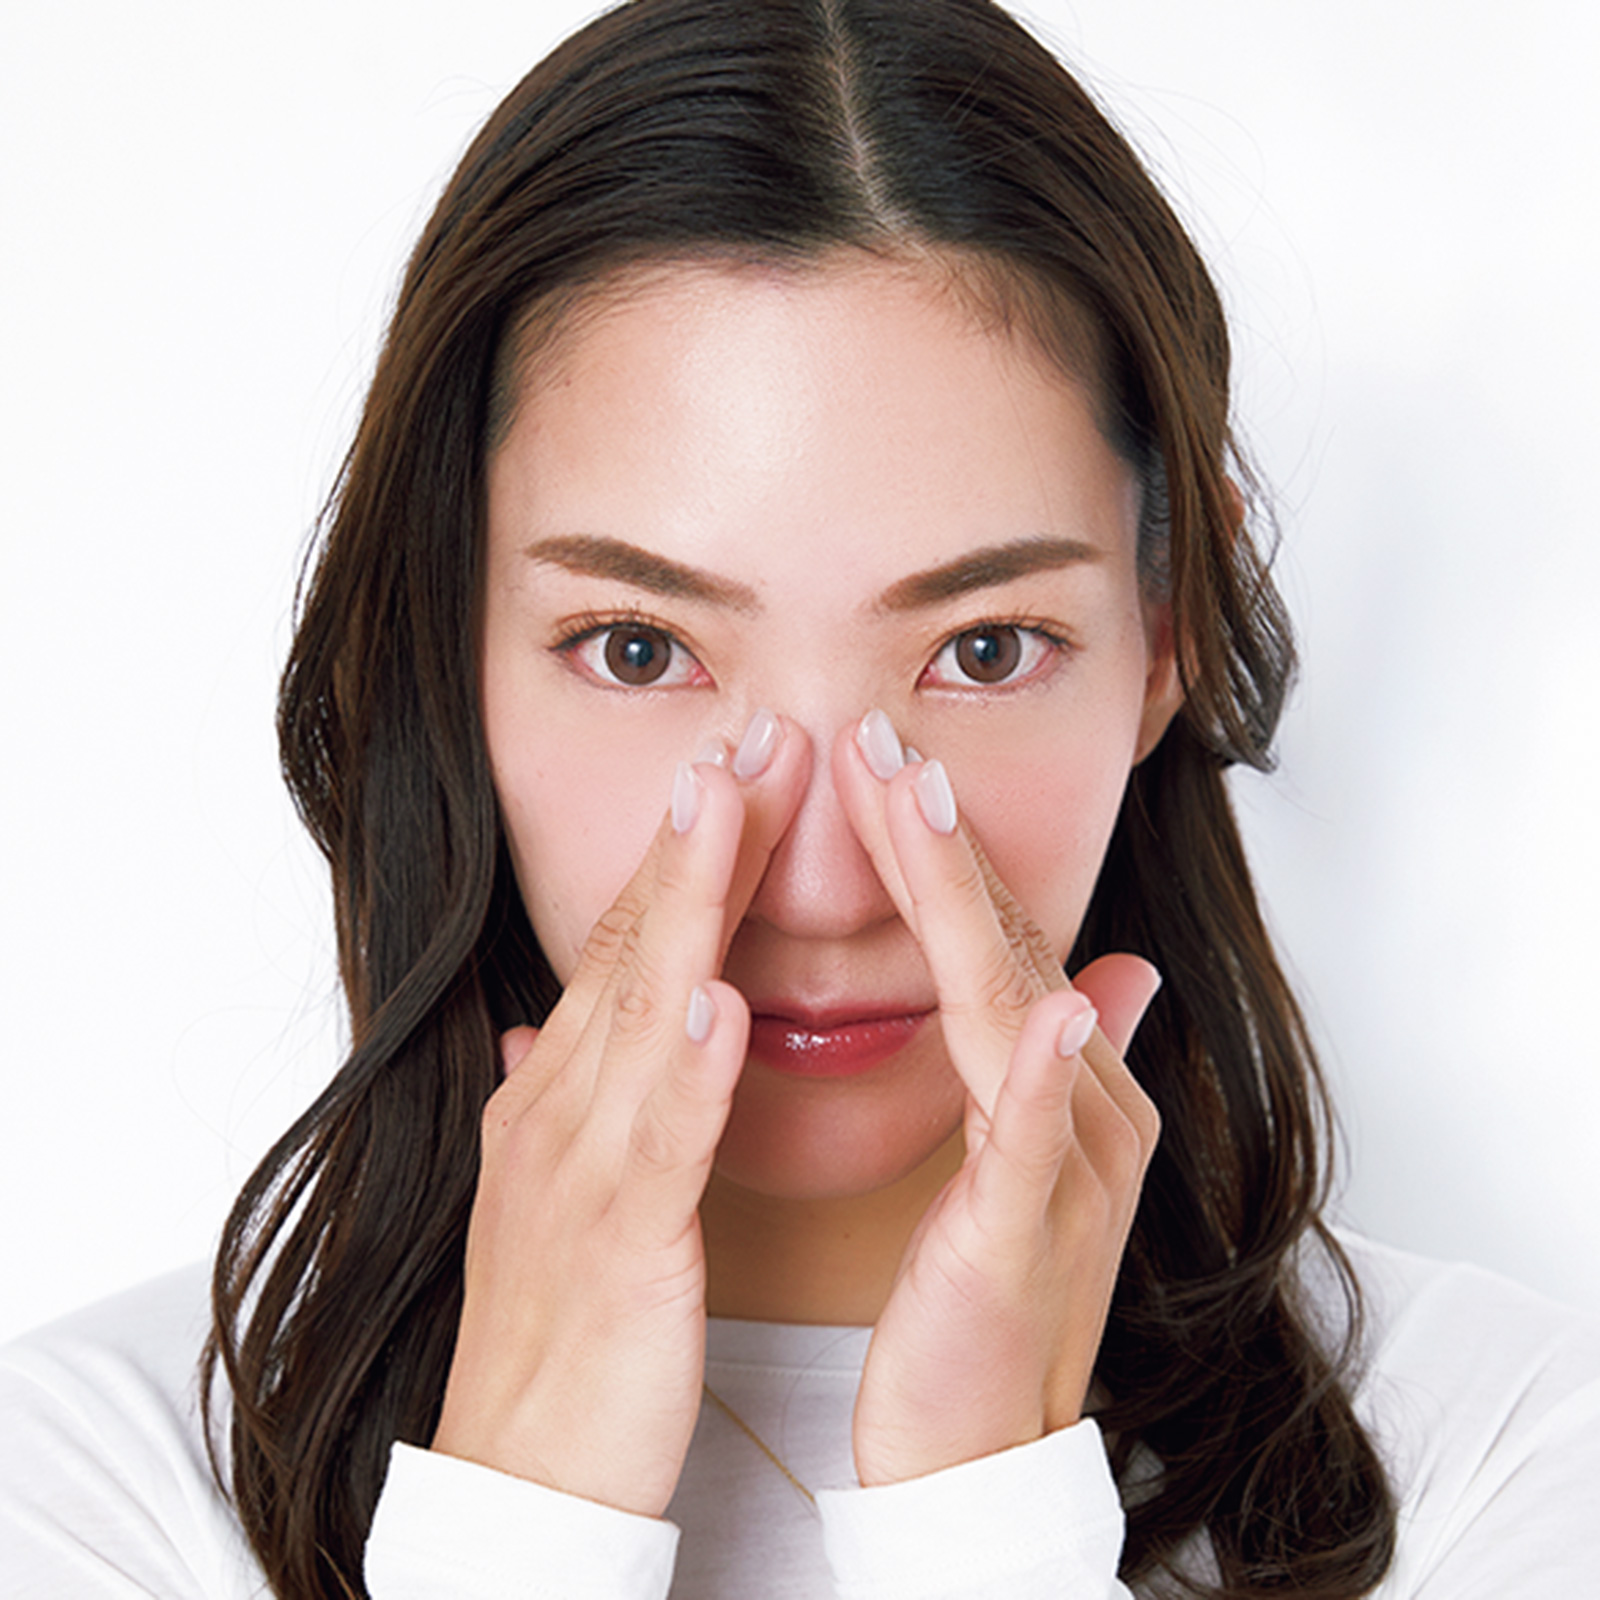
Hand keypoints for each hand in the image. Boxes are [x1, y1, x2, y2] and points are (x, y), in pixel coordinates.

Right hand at [431, 713, 806, 1515]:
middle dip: (690, 835)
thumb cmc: (565, 1332)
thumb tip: (546, 1034)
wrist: (519, 1481)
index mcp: (566, 1094)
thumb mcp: (568, 1193)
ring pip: (638, 1013)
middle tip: (747, 732)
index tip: (737, 764)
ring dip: (683, 903)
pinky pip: (654, 1146)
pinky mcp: (614, 1247)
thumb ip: (571, 1103)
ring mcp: (579, 1169)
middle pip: (630, 946)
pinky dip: (683, 1069)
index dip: (682, 852)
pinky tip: (718, 1003)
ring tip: (728, 804)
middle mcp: (561, 1107)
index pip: (628, 946)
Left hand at [835, 712, 1161, 1484]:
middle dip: (938, 836)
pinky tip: (1056, 1002)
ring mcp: (1062, 1163)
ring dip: (972, 902)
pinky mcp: (1031, 1233)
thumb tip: (1106, 976)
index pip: (985, 938)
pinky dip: (1049, 1070)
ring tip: (926, 804)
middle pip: (999, 944)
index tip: (878, 760)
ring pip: (1017, 1008)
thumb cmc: (977, 1301)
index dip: (935, 847)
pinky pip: (1039, 1141)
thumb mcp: (1010, 1164)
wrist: (978, 1447)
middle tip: (883, 733)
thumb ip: (1043, 1064)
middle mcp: (1072, 1104)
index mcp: (1044, 1083)